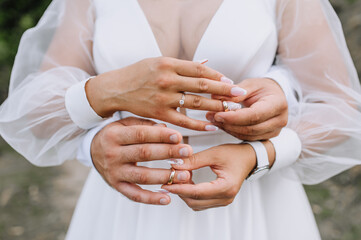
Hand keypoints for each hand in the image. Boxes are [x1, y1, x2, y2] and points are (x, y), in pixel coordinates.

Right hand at [86, 57, 245, 130]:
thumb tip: (206, 63)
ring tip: (231, 110)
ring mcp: (163, 97)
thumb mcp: (158, 62)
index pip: (199, 70)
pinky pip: (183, 121)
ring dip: (216, 106)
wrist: (115, 89)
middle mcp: (167, 79)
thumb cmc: (138, 74)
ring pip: (195, 103)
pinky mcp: (159, 113)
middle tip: (240, 95)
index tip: (231, 82)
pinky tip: (211, 126)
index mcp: (168, 63)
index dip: (217, 76)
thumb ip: (182, 65)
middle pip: (202, 85)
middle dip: (224, 90)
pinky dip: (198, 124)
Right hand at [91, 117, 192, 204]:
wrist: (92, 150)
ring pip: (141, 176)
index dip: (160, 136)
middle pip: (143, 154)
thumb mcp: (125, 124)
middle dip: (168, 153)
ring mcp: (114, 172)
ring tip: (184, 175)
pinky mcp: (116, 186)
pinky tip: (167, 198)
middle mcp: (112, 154)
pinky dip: (151, 199)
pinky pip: (135, 195)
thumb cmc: (115, 134)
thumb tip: (166, 129)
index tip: (179, 136)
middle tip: (187, 152)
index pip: (140, 134)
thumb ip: (145, 125)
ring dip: (164, 176)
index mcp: (114, 135)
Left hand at [162, 144, 257, 210]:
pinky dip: (191, 193)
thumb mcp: (214, 153)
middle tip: (172, 176)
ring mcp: (223, 201)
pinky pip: (200, 202)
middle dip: (180, 190)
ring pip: (196, 204)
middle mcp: (226, 197)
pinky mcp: (219, 200)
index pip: (197, 192)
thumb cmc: (234, 154)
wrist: (248, 158)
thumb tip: (175, 165)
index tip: (165, 184)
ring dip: (185, 192)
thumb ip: (194, 161)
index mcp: (226, 186)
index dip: (179, 189)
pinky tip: (188, 180)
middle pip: (194, 201)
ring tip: (181, 176)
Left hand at [207, 78, 287, 139]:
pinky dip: (232, 131)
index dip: (234, 117)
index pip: (254, 115)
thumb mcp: (250, 85)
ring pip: (247, 135)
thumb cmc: (262, 88)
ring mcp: (274, 131)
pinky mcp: (266, 137)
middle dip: (228, 124)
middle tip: (211, 116)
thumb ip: (235, 92)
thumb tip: (217, 98)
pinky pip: (246, 137)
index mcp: (278, 104)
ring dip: (228, 129)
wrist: (274, 95)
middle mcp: (279, 120)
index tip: (217, 114)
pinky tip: (222, 124)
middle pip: (250, 128)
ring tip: (213, 119)